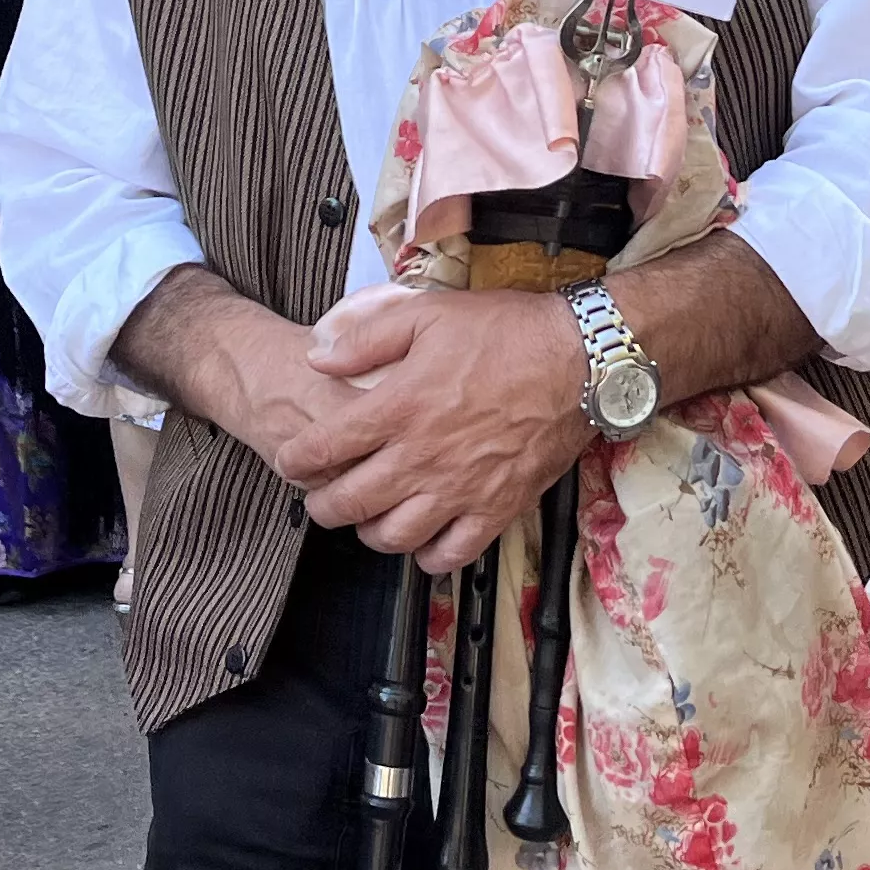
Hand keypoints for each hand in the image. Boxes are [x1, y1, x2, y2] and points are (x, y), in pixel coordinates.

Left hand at [283, 282, 594, 571]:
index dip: (296, 460)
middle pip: (350, 502)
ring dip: (369, 533)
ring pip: (393, 536)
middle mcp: (423, 456)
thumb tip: (318, 356)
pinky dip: (428, 557)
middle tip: (319, 498)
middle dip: (322, 505)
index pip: (325, 448)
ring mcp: (460, 489)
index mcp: (400, 408)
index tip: (290, 460)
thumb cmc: (507, 333)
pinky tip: (422, 542)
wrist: (579, 359)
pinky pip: (451, 554)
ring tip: (367, 518)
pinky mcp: (497, 508)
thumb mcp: (426, 313)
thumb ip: (365, 336)